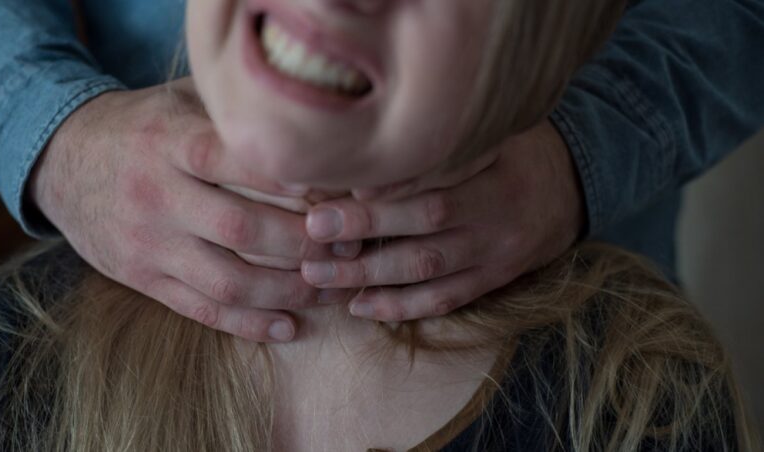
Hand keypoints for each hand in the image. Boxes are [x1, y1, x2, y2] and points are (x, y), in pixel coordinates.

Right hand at [30, 78, 353, 341]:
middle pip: (241, 228)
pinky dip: (248, 323)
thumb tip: (313, 116)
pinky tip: (288, 326)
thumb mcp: (181, 101)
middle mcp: (156, 193)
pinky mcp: (142, 278)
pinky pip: (201, 309)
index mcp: (169, 142)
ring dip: (288, 292)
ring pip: (227, 280)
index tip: (339, 190)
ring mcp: (148, 242)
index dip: (290, 178)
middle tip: (349, 247)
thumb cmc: (143, 127)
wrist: (64, 161)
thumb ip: (236, 109)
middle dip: (304, 244)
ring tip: (330, 290)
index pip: (233, 159)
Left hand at [301, 120, 584, 321]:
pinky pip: (444, 301)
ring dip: (369, 277)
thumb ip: (448, 142)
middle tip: (313, 232)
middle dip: (365, 230)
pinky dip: (400, 307)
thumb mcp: (495, 132)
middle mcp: (496, 217)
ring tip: (319, 276)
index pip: (435, 184)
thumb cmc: (519, 152)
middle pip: (425, 227)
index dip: (387, 191)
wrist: (574, 191)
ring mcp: (495, 255)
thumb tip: (373, 151)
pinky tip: (360, 307)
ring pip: (427, 271)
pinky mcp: (492, 280)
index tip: (339, 189)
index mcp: (496, 174)